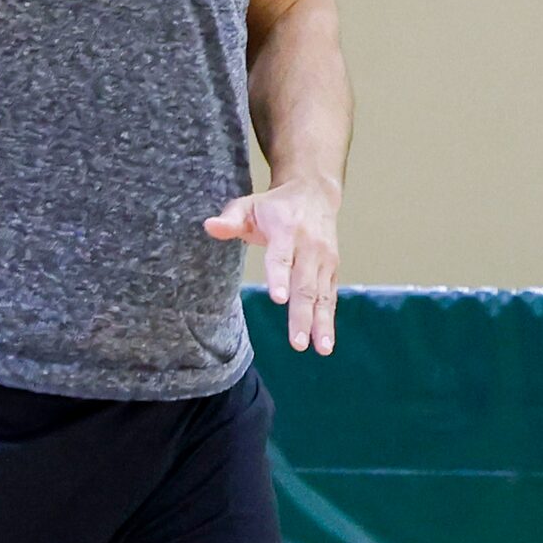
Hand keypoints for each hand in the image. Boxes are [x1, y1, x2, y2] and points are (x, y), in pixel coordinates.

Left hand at [205, 175, 340, 355]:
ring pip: (321, 294)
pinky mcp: (332, 269)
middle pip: (304, 284)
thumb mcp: (249, 205)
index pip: (281, 257)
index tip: (279, 298)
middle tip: (297, 342)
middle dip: (302, 314)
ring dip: (321, 323)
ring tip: (319, 349)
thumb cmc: (274, 205)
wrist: (313, 193)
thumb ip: (230, 219)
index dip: (280, 277)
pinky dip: (329, 320)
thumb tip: (210, 226)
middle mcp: (309, 246)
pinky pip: (331, 297)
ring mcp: (323, 259)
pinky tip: (325, 343)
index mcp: (285, 230)